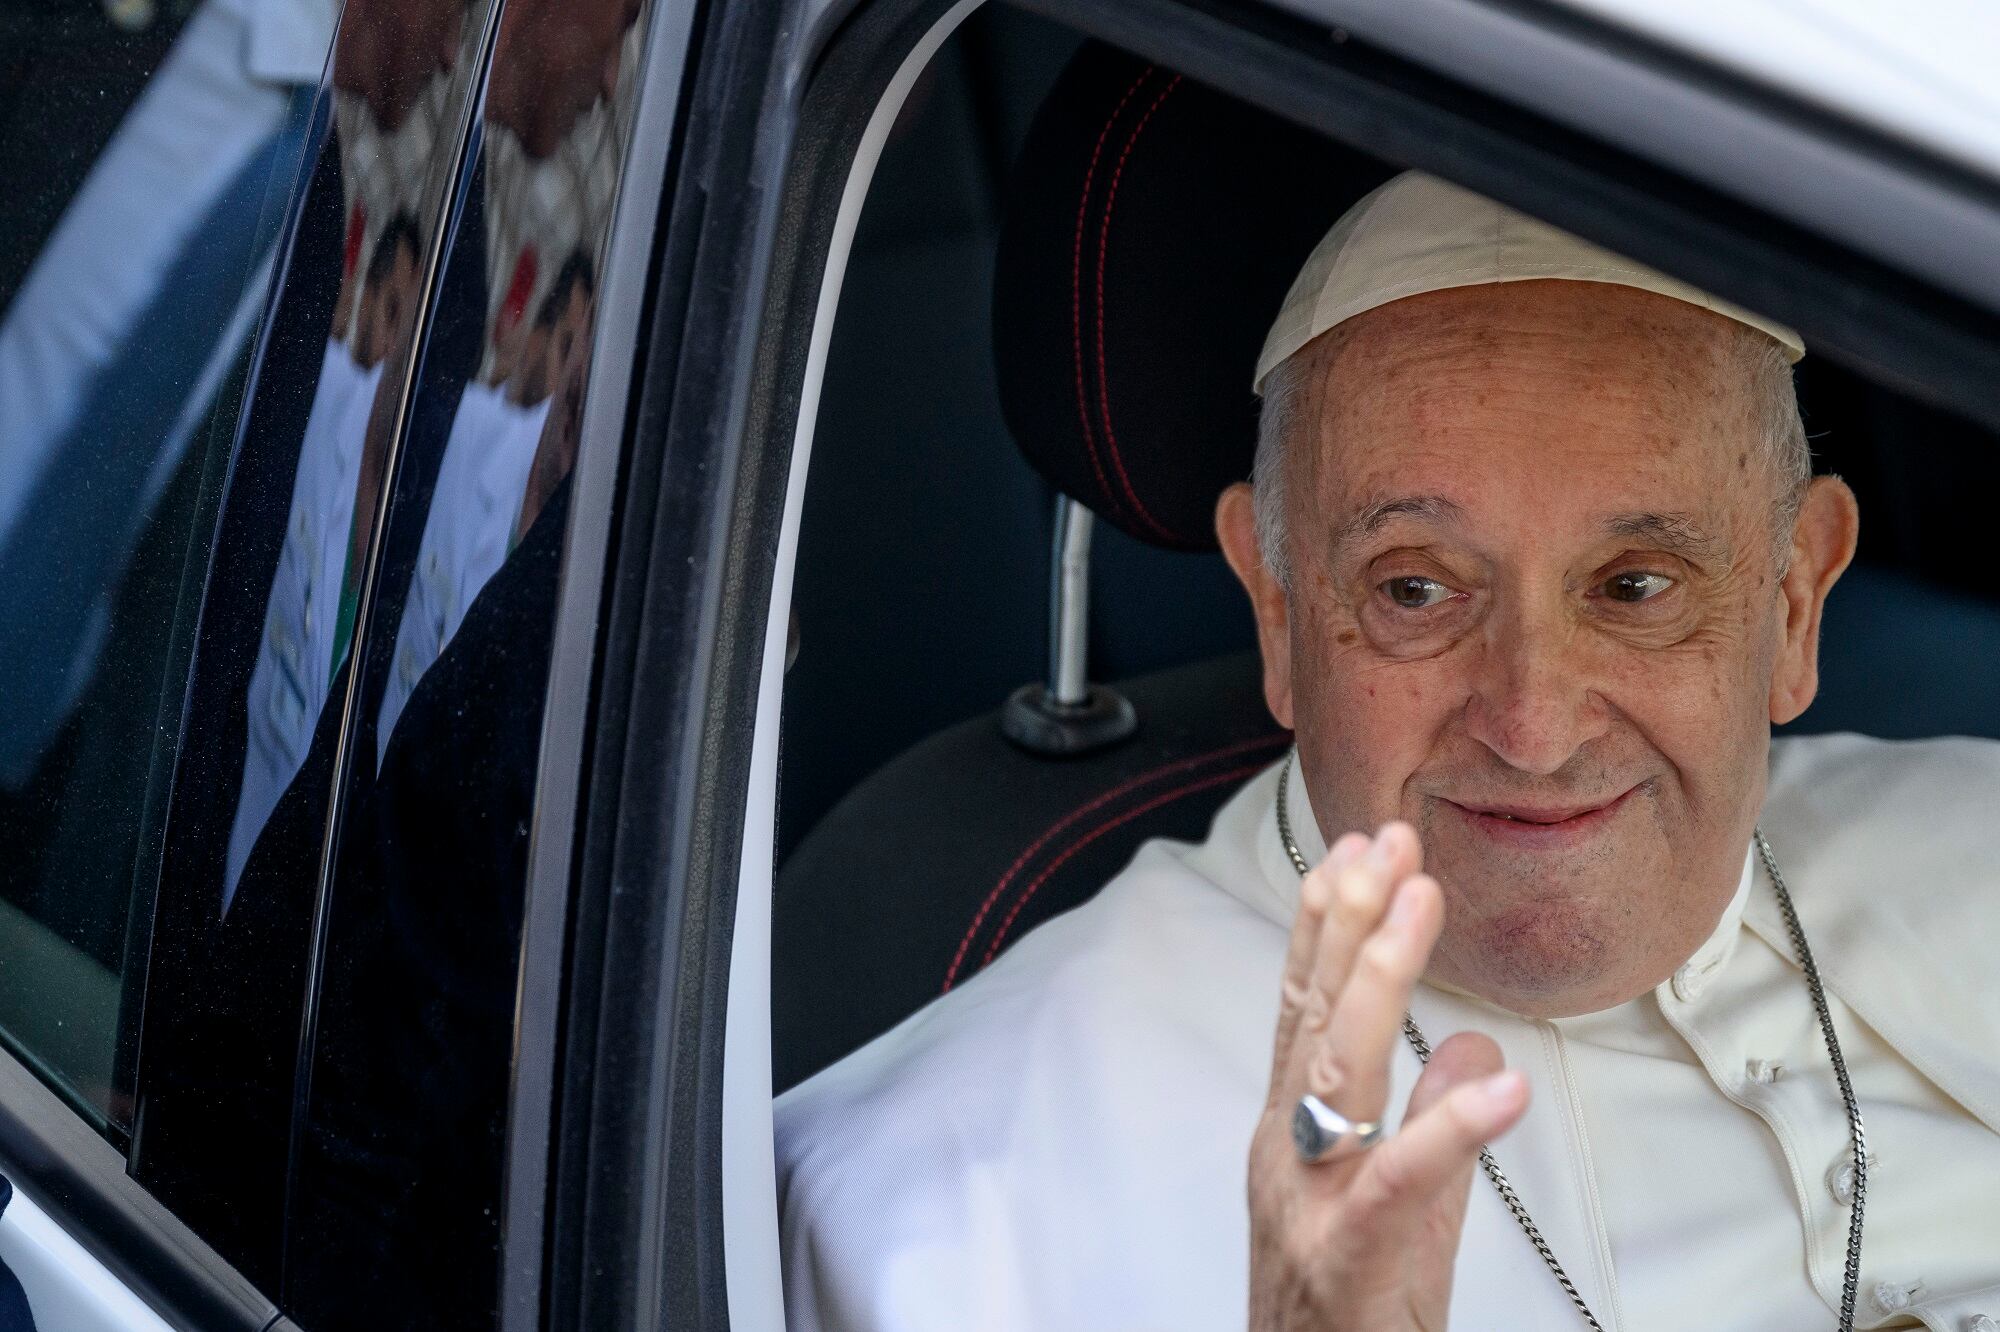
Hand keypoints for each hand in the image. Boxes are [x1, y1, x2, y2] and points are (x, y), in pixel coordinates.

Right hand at [1247, 823, 1528, 1330]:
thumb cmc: (1350, 1314)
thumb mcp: (1403, 1207)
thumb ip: (1432, 1122)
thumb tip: (1475, 1045)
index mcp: (1296, 1133)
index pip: (1304, 1006)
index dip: (1327, 922)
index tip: (1359, 847)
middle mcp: (1290, 1152)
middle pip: (1313, 1016)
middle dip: (1348, 918)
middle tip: (1386, 840)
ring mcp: (1311, 1201)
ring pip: (1339, 1071)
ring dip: (1379, 976)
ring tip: (1421, 901)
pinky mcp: (1352, 1255)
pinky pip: (1399, 1181)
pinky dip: (1449, 1127)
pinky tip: (1502, 1083)